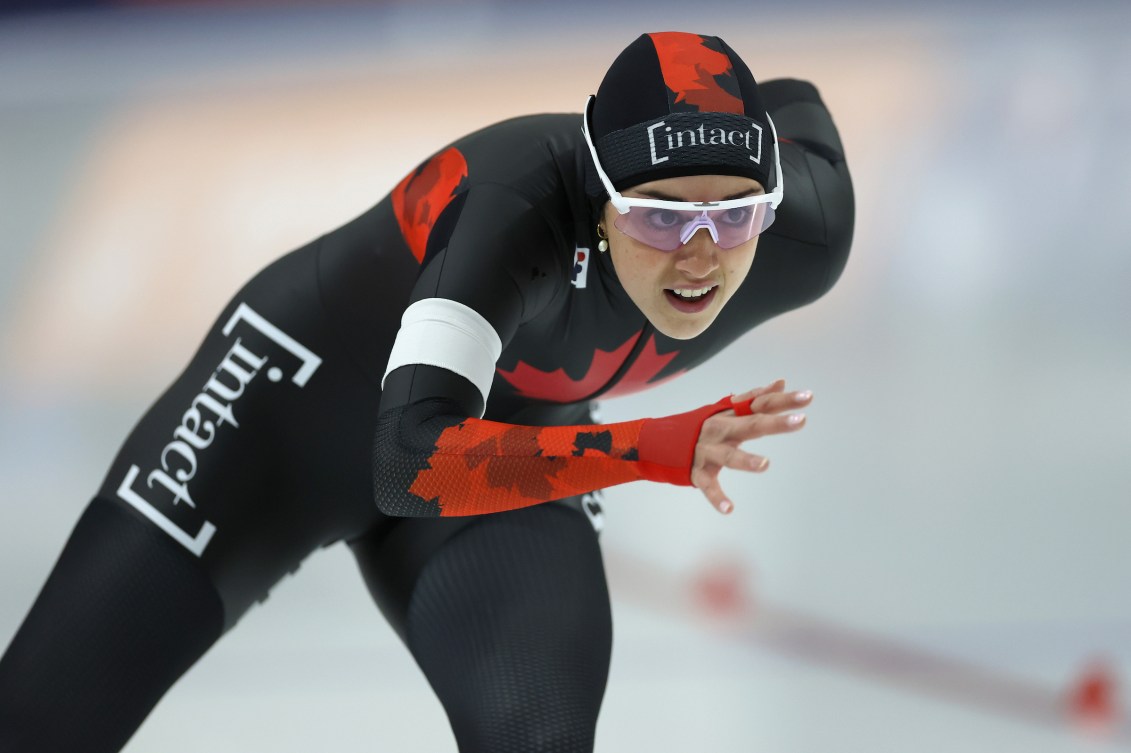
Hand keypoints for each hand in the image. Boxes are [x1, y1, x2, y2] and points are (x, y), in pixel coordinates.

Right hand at [691, 379, 811, 514]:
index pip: (761, 404)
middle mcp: (720, 429)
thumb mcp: (728, 410)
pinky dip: (717, 498)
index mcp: (730, 414)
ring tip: (764, 465)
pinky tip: (729, 509)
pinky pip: (708, 486)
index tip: (808, 397)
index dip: (784, 400)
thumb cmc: (704, 426)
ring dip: (745, 460)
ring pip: (728, 456)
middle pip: (751, 425)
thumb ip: (755, 398)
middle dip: (775, 423)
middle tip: (801, 421)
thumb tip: (782, 382)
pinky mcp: (697, 472)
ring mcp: (707, 451)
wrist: (660, 441)